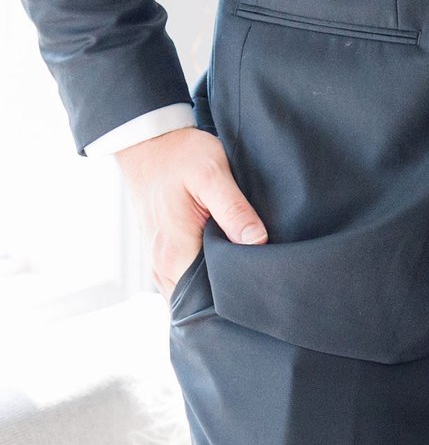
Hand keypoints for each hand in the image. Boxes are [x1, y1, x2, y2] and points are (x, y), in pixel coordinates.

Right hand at [114, 126, 266, 293]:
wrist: (150, 144)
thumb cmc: (181, 156)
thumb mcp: (214, 175)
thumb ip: (234, 210)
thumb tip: (257, 242)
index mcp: (174, 252)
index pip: (204, 299)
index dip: (234, 300)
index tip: (261, 294)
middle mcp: (161, 264)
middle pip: (197, 300)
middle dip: (227, 300)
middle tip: (263, 292)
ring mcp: (159, 260)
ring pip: (190, 291)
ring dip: (215, 291)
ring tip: (251, 282)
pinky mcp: (163, 251)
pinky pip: (184, 278)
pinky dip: (205, 279)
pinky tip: (230, 268)